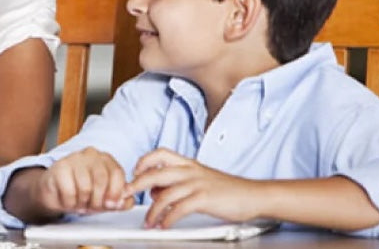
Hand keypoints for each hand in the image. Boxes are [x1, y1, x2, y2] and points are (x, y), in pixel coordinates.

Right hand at [32, 147, 133, 215]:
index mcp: (105, 159)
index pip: (117, 173)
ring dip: (82, 203)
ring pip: (85, 188)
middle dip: (98, 201)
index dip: (115, 193)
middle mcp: (90, 154)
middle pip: (101, 180)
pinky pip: (70, 192)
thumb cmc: (81, 192)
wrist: (54, 192)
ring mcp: (73, 159)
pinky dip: (70, 203)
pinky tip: (68, 200)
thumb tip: (127, 201)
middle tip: (92, 208)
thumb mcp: (104, 198)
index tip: (111, 205)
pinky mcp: (59, 168)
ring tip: (79, 203)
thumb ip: (120, 200)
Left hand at [125, 148, 259, 228]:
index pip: (160, 154)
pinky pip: (179, 208)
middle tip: (125, 195)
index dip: (144, 161)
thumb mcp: (200, 179)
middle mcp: (190, 170)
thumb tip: (156, 191)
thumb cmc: (227, 189)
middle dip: (137, 184)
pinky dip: (168, 218)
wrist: (253, 195)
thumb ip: (177, 182)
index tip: (134, 173)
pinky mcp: (204, 198)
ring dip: (152, 210)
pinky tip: (164, 225)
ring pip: (164, 193)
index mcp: (189, 163)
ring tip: (148, 222)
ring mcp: (197, 183)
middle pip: (155, 172)